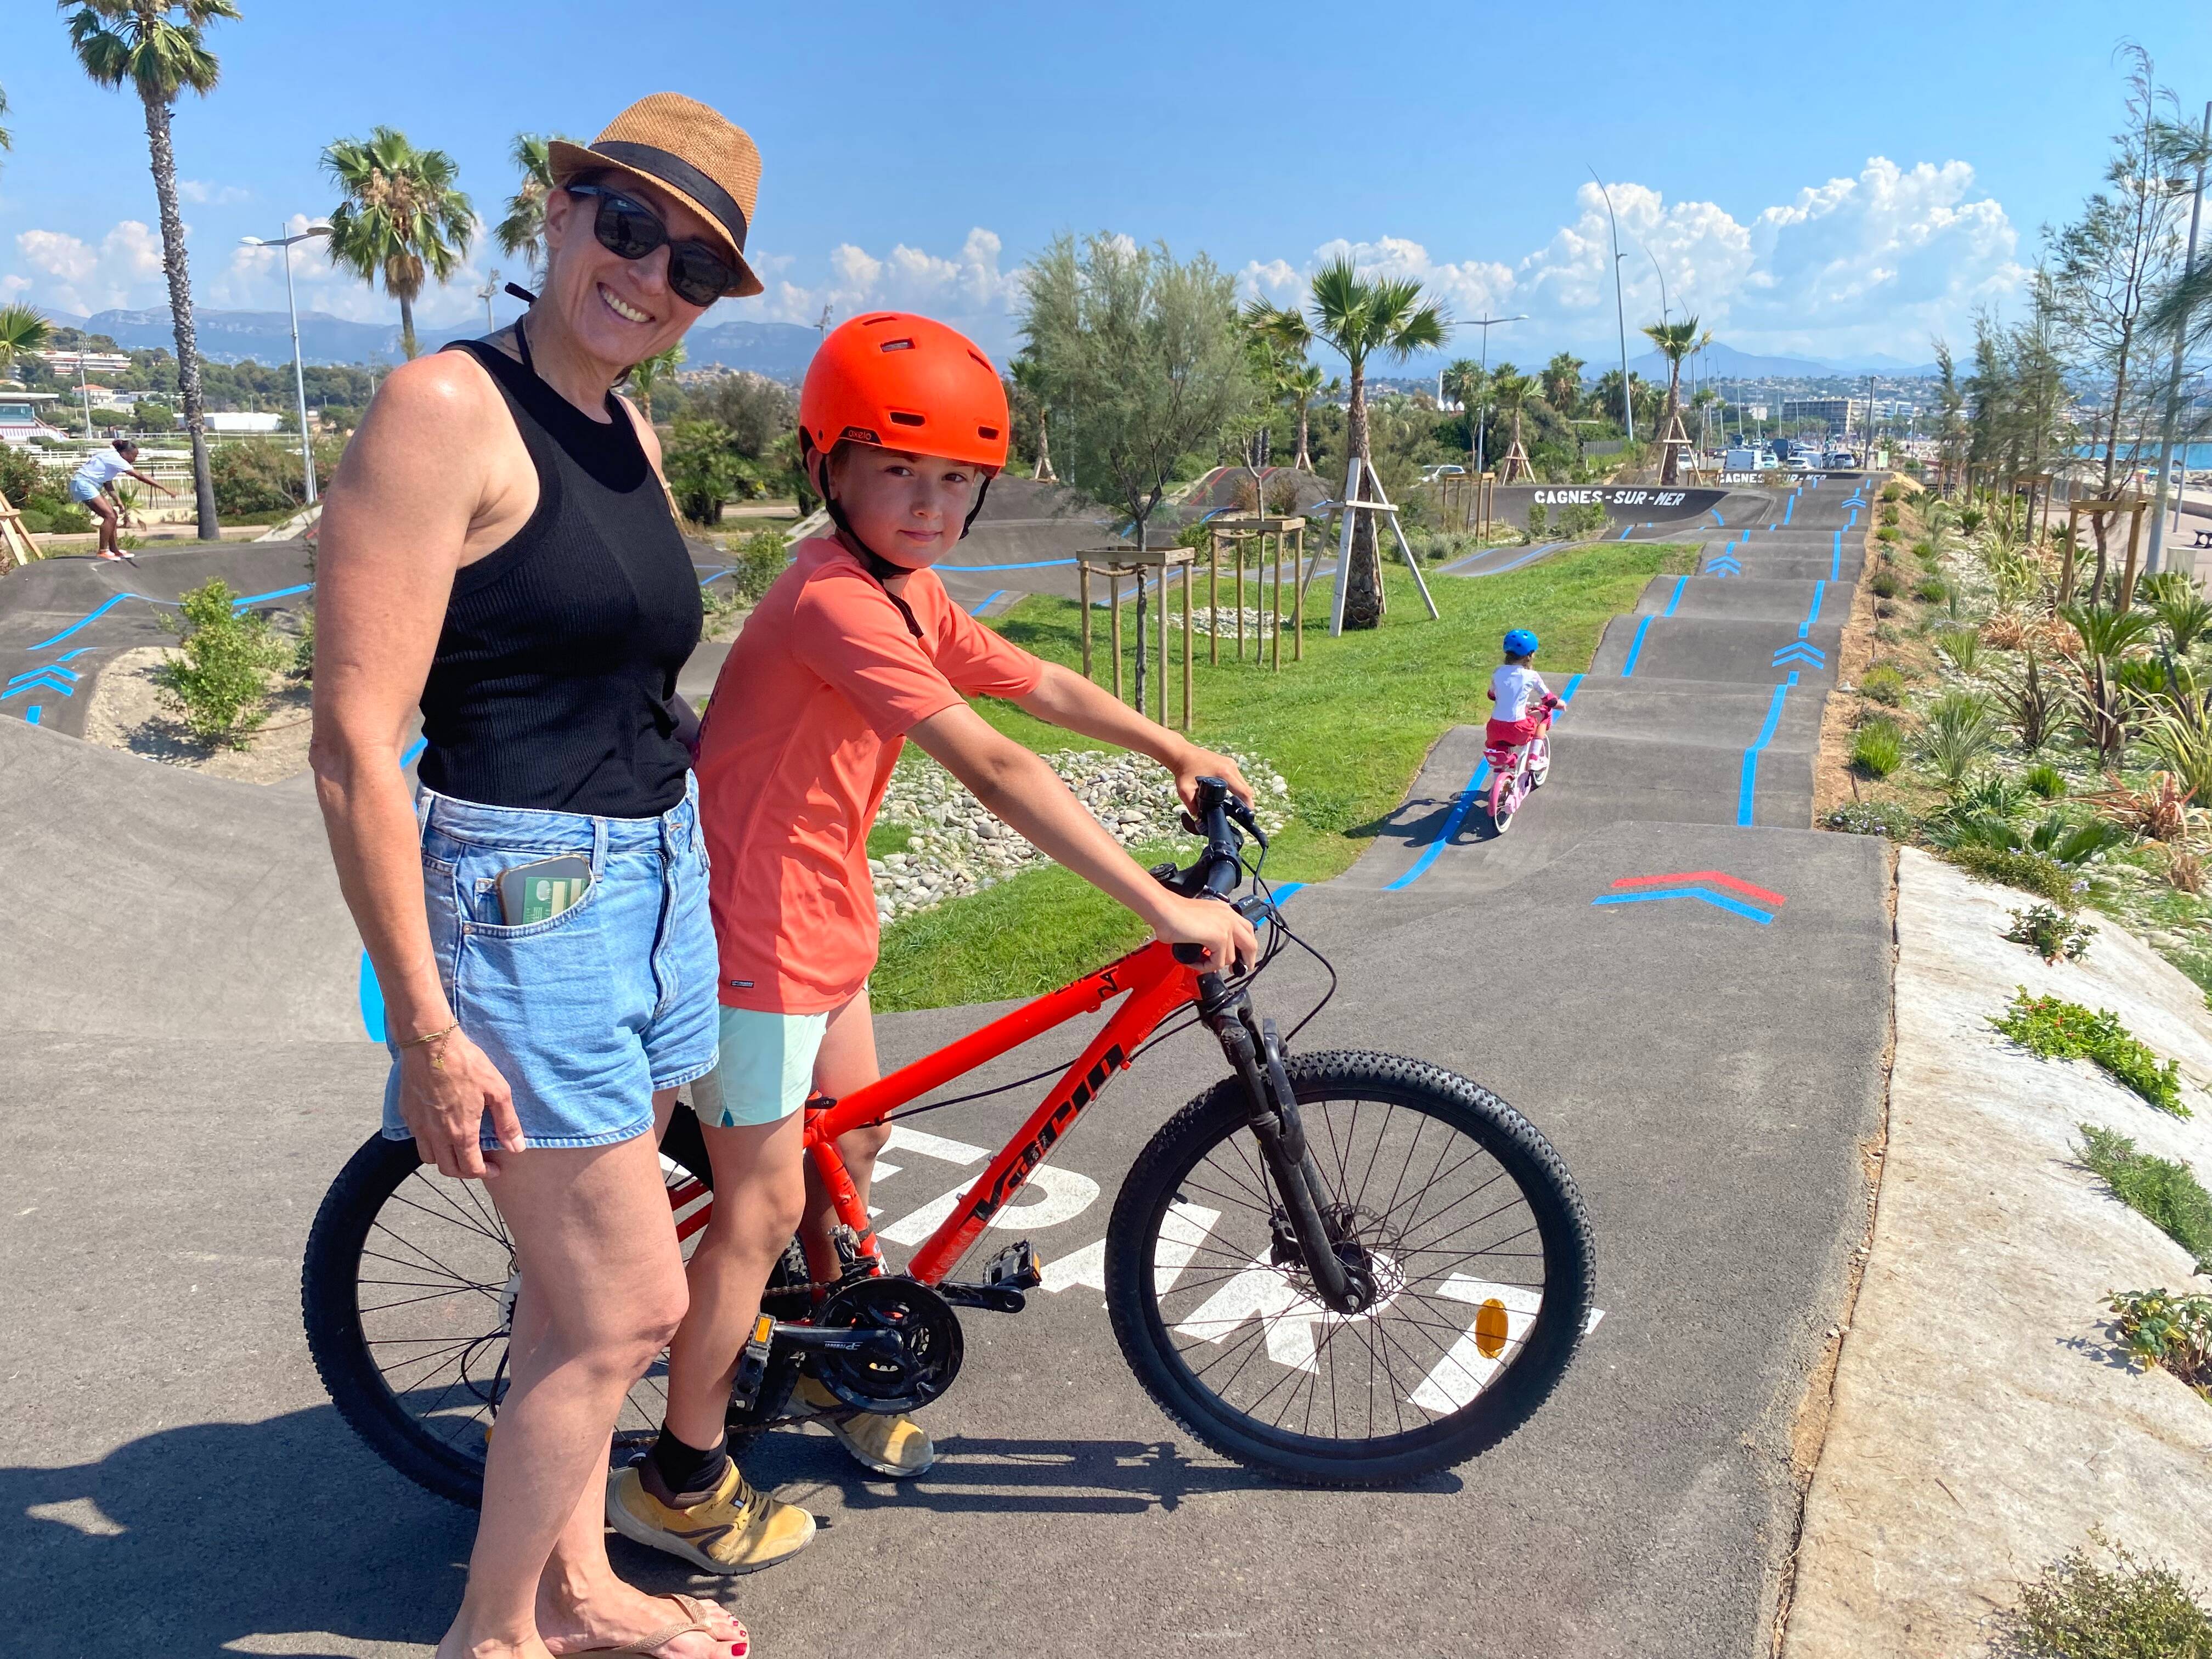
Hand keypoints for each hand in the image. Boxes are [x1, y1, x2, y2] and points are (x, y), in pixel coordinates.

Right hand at [396, 1025, 524, 1179]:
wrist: (430, 1045)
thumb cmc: (467, 1065)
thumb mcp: (497, 1091)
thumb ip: (507, 1123)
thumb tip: (517, 1148)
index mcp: (460, 1133)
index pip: (470, 1168)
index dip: (484, 1173)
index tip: (495, 1169)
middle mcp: (436, 1135)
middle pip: (448, 1169)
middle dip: (465, 1172)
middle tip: (479, 1163)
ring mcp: (419, 1126)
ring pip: (429, 1157)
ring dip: (445, 1160)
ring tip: (459, 1149)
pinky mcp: (408, 1113)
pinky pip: (417, 1138)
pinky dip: (429, 1143)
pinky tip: (441, 1130)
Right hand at [1148, 890, 1259, 972]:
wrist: (1165, 911)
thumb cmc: (1173, 914)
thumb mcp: (1199, 920)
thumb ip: (1210, 930)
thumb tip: (1212, 950)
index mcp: (1226, 911)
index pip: (1247, 929)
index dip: (1246, 946)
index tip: (1242, 958)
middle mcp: (1230, 917)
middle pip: (1251, 944)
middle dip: (1247, 960)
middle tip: (1236, 971)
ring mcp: (1226, 927)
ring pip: (1230, 958)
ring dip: (1213, 964)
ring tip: (1198, 961)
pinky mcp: (1219, 938)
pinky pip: (1217, 963)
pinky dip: (1205, 966)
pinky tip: (1194, 962)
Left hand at [1169, 744, 1252, 812]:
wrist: (1182, 754)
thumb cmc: (1183, 771)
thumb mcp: (1185, 790)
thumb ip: (1192, 806)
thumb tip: (1200, 818)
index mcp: (1224, 773)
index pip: (1243, 791)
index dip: (1247, 804)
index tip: (1248, 815)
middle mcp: (1230, 766)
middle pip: (1246, 787)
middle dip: (1246, 801)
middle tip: (1242, 813)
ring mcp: (1230, 763)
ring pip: (1243, 782)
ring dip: (1242, 793)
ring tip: (1237, 805)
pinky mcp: (1228, 762)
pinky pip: (1238, 777)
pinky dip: (1237, 786)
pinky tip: (1232, 794)